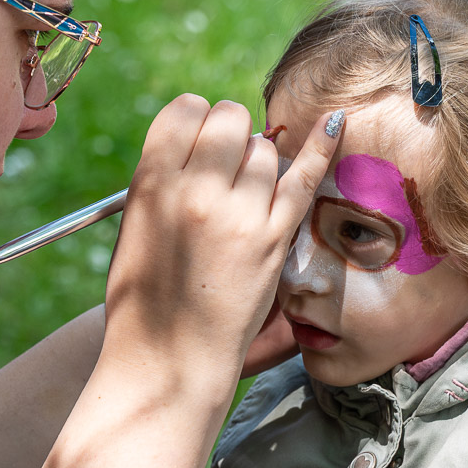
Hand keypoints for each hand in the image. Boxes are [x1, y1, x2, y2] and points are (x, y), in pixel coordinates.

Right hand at [104, 97, 340, 381]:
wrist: (165, 357)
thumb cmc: (142, 295)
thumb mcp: (134, 225)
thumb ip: (165, 177)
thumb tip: (203, 142)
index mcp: (152, 182)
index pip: (186, 109)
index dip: (196, 120)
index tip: (199, 141)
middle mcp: (196, 191)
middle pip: (230, 120)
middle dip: (230, 133)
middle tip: (225, 165)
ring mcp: (240, 215)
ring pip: (265, 150)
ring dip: (258, 162)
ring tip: (243, 198)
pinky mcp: (273, 240)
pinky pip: (303, 178)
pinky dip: (320, 147)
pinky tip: (333, 123)